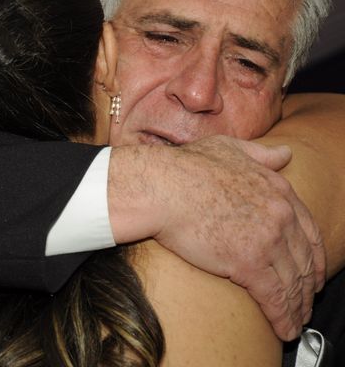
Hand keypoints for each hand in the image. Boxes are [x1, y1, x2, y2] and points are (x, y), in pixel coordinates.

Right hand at [108, 135, 325, 340]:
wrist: (163, 186)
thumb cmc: (186, 167)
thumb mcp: (229, 149)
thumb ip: (261, 154)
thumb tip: (284, 154)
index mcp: (277, 190)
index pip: (308, 231)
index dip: (313, 256)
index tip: (312, 272)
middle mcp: (280, 215)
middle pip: (304, 260)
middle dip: (308, 286)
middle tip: (305, 302)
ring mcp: (267, 239)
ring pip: (293, 282)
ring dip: (298, 307)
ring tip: (295, 322)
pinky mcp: (248, 263)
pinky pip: (275, 298)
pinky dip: (284, 317)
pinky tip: (285, 328)